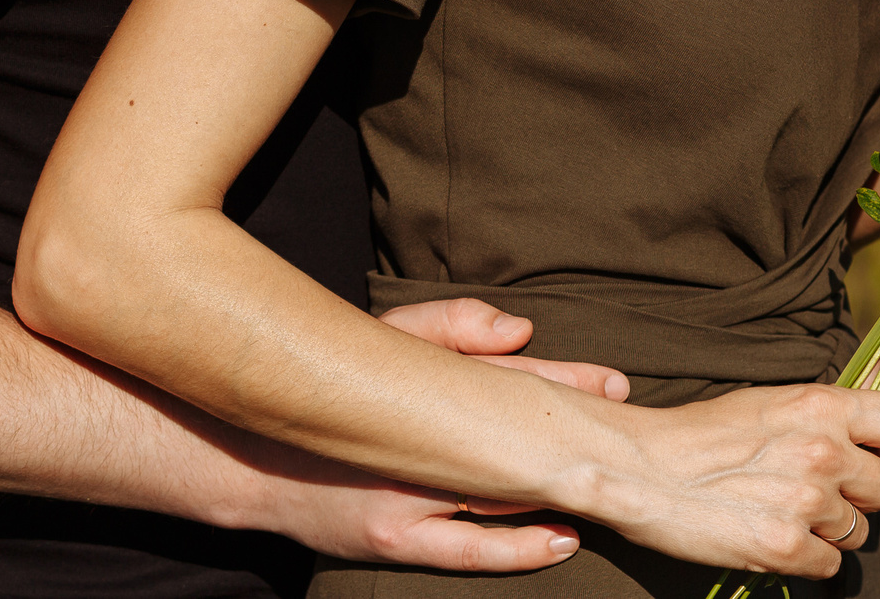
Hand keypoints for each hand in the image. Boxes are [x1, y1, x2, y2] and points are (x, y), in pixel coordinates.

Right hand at [231, 299, 632, 568]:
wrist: (250, 459)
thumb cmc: (330, 390)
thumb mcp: (380, 338)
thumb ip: (449, 326)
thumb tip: (519, 331)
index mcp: (415, 381)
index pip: (504, 377)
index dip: (566, 381)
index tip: (615, 385)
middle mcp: (414, 440)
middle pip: (511, 434)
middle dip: (573, 431)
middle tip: (628, 431)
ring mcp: (405, 497)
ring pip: (499, 494)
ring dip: (556, 489)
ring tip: (612, 487)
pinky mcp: (392, 541)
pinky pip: (467, 552)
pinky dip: (519, 549)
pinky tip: (562, 540)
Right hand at [595, 383, 879, 577]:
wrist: (641, 468)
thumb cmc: (703, 434)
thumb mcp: (770, 403)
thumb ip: (826, 418)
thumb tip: (876, 442)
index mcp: (822, 405)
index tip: (875, 456)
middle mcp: (824, 451)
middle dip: (859, 497)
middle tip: (816, 493)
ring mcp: (807, 502)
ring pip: (857, 532)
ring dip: (828, 529)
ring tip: (780, 510)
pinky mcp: (786, 547)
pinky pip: (829, 565)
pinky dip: (805, 558)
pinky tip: (770, 535)